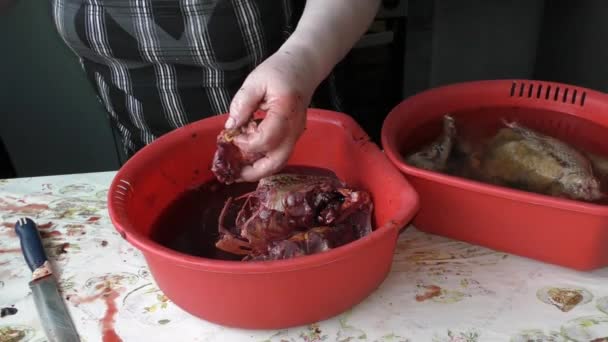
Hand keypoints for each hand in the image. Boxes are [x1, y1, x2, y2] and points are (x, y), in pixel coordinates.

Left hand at [225, 48, 316, 181]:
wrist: (304, 68)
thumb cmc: (280, 71)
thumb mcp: (256, 81)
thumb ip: (242, 103)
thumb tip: (230, 127)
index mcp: (285, 112)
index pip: (266, 140)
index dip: (246, 143)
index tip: (233, 136)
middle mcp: (294, 129)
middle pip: (277, 161)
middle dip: (254, 172)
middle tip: (235, 175)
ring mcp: (295, 134)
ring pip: (279, 161)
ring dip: (259, 168)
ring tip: (239, 169)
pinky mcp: (292, 136)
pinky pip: (279, 154)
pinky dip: (263, 159)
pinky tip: (248, 154)